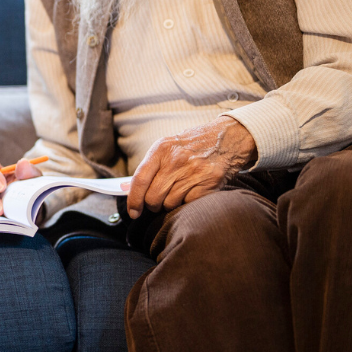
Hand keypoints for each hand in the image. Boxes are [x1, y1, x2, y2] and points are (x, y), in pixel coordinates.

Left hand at [126, 115, 257, 218]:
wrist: (225, 139)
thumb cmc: (190, 146)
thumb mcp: (166, 148)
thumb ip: (147, 167)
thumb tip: (126, 189)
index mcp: (161, 150)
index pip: (140, 180)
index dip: (133, 200)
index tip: (133, 212)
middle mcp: (175, 161)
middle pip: (153, 196)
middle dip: (152, 205)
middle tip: (157, 202)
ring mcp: (193, 172)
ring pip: (170, 203)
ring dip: (169, 204)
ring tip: (176, 193)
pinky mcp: (208, 183)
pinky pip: (188, 204)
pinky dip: (186, 203)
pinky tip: (190, 192)